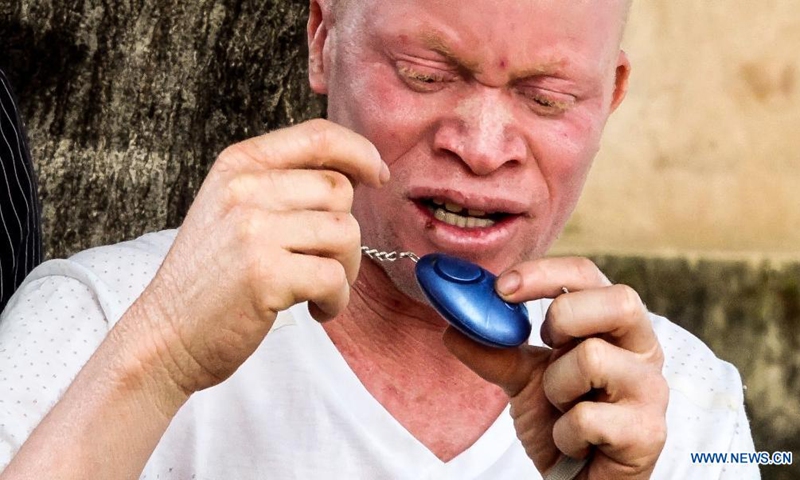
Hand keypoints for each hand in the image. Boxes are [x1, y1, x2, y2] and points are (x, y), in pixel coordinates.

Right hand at [130, 119, 387, 393]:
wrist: (166, 335)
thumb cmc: (212, 278)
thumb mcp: (233, 210)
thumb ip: (282, 184)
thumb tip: (355, 174)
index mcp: (238, 165)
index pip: (317, 136)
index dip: (360, 152)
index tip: (378, 175)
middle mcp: (243, 189)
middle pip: (339, 191)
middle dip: (346, 234)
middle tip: (326, 265)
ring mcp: (252, 230)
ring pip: (345, 233)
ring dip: (346, 270)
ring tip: (318, 290)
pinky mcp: (264, 274)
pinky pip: (334, 277)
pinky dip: (336, 300)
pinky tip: (315, 310)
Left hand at [444, 257, 667, 479]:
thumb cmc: (562, 421)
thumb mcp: (522, 378)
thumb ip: (494, 350)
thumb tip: (452, 327)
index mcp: (614, 325)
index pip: (588, 275)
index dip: (545, 273)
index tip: (502, 288)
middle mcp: (641, 349)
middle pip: (619, 301)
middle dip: (566, 320)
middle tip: (546, 347)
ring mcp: (650, 389)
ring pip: (594, 358)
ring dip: (557, 390)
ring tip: (563, 410)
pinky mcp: (649, 432)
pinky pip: (587, 418)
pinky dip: (565, 434)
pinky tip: (575, 443)